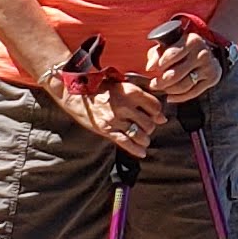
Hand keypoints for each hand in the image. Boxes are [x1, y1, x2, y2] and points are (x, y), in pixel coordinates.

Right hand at [49, 75, 166, 153]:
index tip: (156, 116)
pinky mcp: (107, 130)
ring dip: (145, 139)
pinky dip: (136, 150)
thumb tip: (162, 117)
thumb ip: (143, 99)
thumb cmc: (100, 88)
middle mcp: (125, 106)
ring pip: (140, 135)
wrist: (76, 94)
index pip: (155, 107)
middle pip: (149, 123)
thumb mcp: (123, 86)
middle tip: (146, 128)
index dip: (158, 113)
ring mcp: (115, 119)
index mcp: (131, 92)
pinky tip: (141, 152)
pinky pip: (126, 143)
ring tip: (143, 139)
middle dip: (150, 128)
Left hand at [147, 26, 227, 104]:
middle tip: (153, 85)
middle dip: (161, 82)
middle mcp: (202, 53)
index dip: (160, 64)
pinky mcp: (212, 79)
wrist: (205, 53)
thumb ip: (157, 54)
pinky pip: (193, 93)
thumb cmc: (181, 49)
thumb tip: (150, 68)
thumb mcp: (168, 46)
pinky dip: (179, 97)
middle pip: (177, 74)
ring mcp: (209, 67)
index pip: (172, 54)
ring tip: (162, 89)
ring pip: (184, 85)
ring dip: (169, 90)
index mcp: (192, 40)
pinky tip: (170, 97)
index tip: (151, 71)